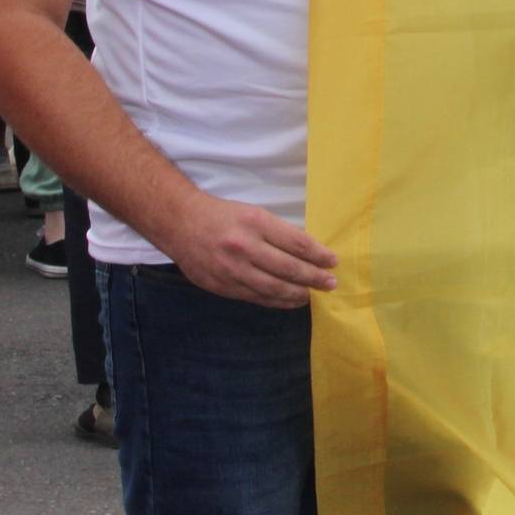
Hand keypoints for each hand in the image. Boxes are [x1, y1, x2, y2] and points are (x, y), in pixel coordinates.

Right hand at [166, 194, 337, 307]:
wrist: (181, 224)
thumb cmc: (224, 216)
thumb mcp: (254, 213)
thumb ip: (278, 233)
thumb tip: (309, 253)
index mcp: (256, 223)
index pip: (297, 243)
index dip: (318, 255)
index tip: (333, 262)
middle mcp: (244, 247)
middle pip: (288, 268)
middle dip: (314, 277)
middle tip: (331, 283)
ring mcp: (231, 269)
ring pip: (273, 287)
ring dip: (298, 293)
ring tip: (313, 295)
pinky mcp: (221, 285)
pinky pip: (255, 297)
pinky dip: (276, 301)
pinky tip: (290, 301)